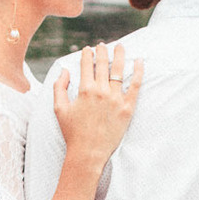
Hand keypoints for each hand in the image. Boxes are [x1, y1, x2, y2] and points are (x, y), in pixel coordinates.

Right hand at [54, 42, 141, 166]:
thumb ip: (59, 87)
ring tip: (120, 47)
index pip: (87, 65)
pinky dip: (138, 72)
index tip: (88, 49)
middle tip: (103, 45)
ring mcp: (116, 99)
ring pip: (119, 70)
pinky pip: (135, 85)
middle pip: (103, 64)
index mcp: (85, 90)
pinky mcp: (127, 108)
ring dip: (119, 56)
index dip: (87, 54)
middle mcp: (102, 91)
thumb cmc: (72, 132)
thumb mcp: (59, 108)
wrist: (88, 153)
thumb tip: (64, 70)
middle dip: (102, 52)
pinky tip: (139, 61)